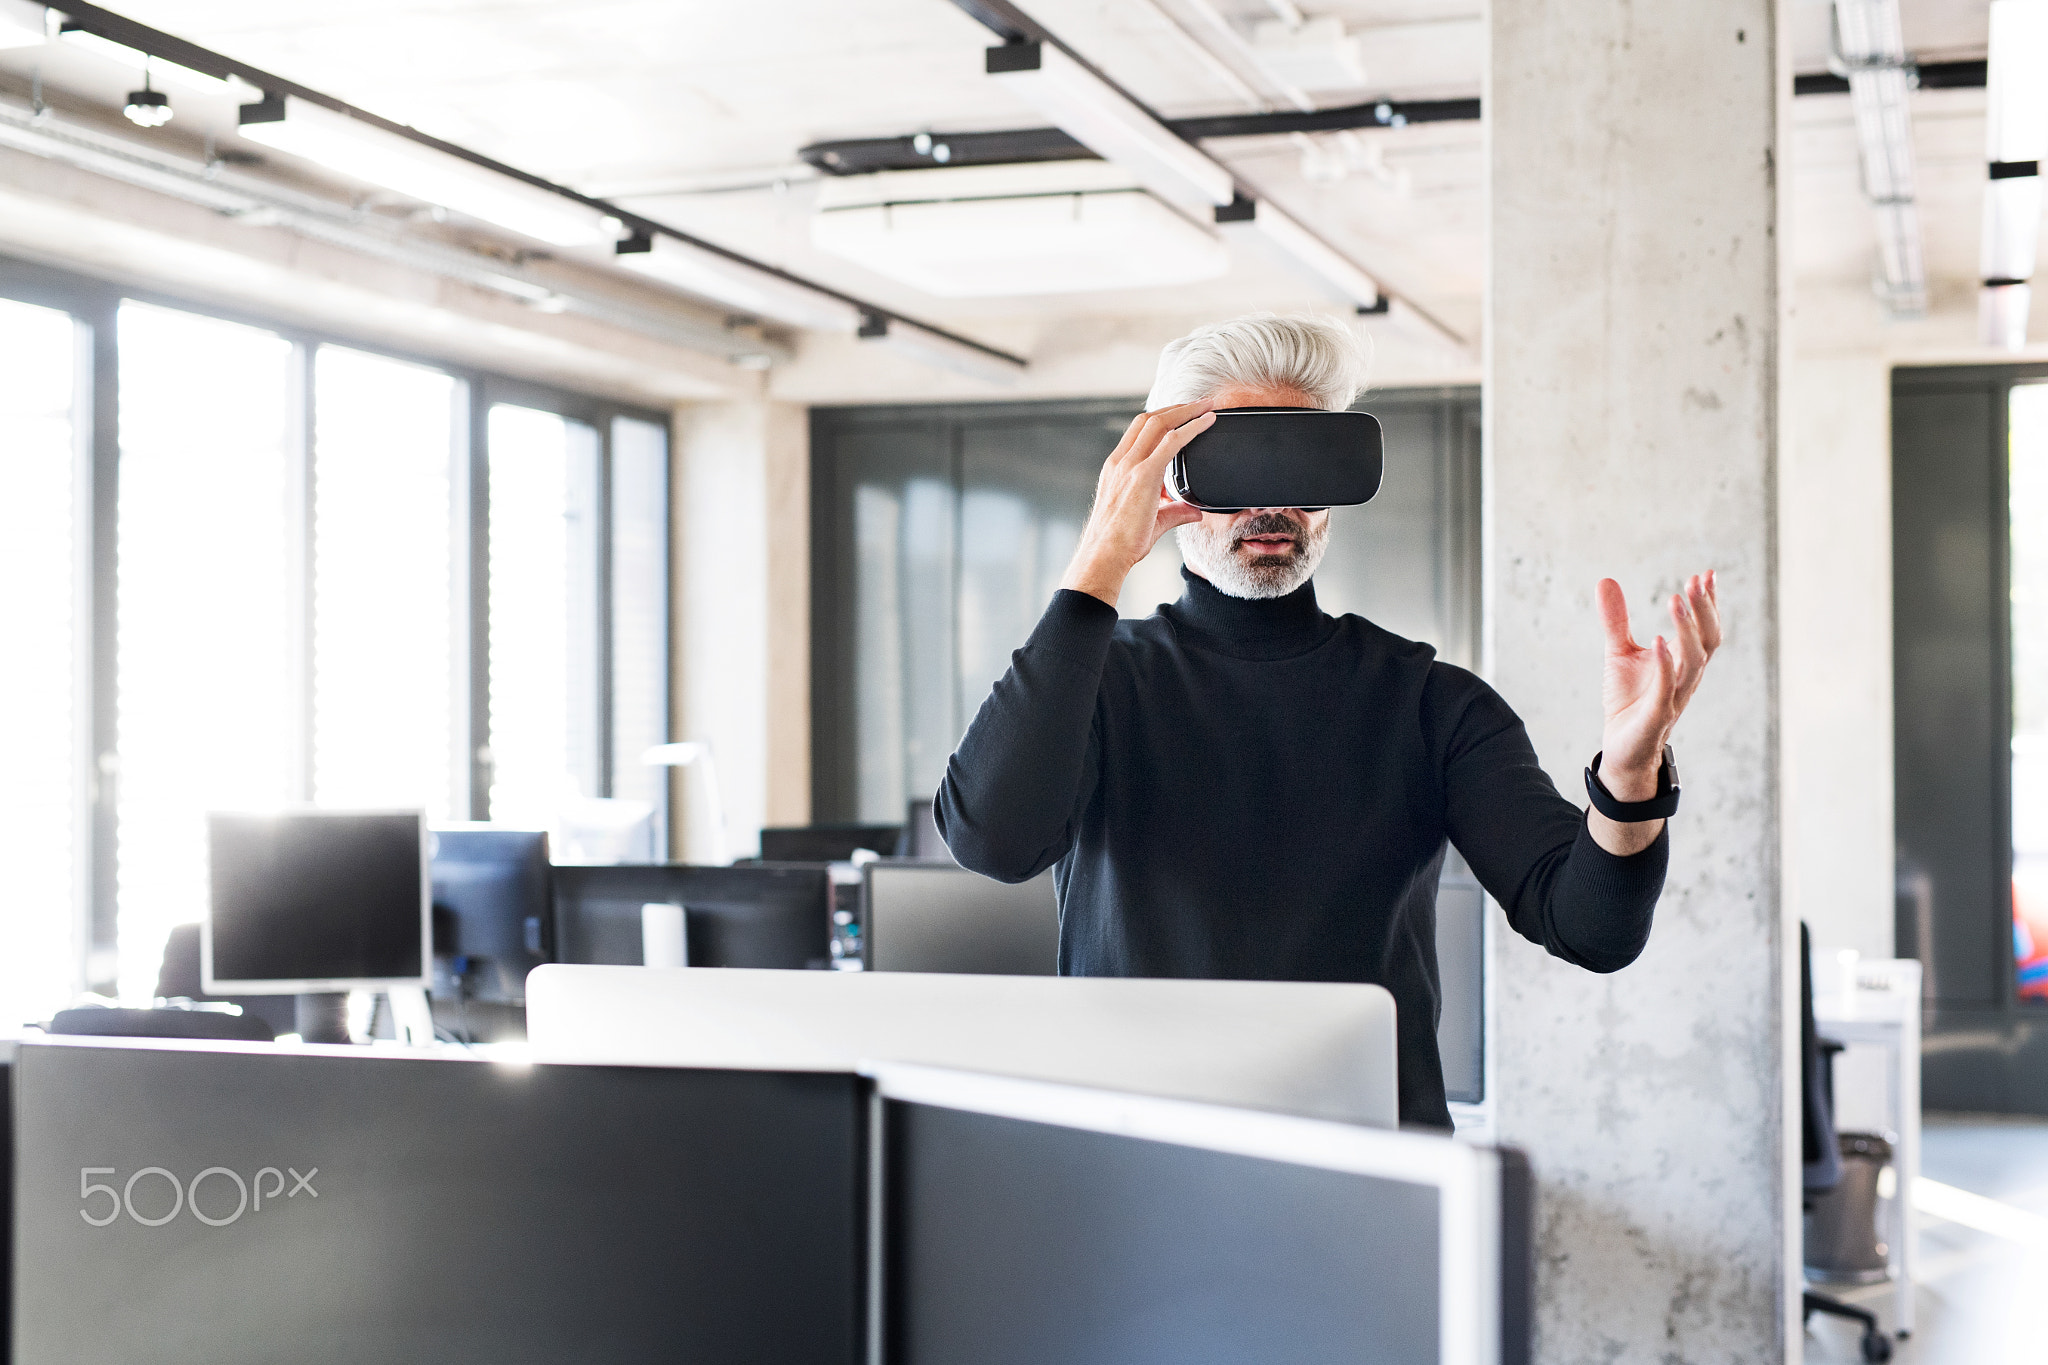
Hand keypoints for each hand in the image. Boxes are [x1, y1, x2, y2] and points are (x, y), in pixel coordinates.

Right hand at [1059, 401, 1215, 605]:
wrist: (1104, 555)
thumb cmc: (1119, 543)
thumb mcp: (1151, 521)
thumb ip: (1175, 512)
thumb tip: (1195, 512)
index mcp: (1116, 468)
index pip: (1137, 431)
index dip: (1160, 418)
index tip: (1179, 414)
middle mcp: (1120, 462)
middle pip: (1147, 419)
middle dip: (1175, 408)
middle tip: (1198, 403)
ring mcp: (1129, 466)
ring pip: (1158, 423)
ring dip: (1185, 411)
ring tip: (1206, 406)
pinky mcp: (1143, 475)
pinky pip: (1171, 442)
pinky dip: (1191, 428)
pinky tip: (1207, 422)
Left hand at [1588, 572, 1720, 853]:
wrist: (1621, 748)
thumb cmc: (1628, 700)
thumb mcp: (1618, 652)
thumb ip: (1616, 619)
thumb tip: (1606, 580)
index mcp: (1684, 663)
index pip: (1705, 629)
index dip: (1709, 603)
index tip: (1705, 573)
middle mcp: (1686, 679)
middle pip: (1707, 641)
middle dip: (1704, 611)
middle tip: (1695, 581)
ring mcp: (1673, 697)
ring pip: (1693, 663)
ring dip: (1687, 631)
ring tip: (1676, 600)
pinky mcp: (1655, 716)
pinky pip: (1665, 690)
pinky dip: (1665, 665)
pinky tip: (1659, 641)